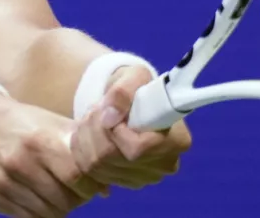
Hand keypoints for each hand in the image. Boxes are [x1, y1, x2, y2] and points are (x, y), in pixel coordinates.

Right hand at [0, 92, 107, 217]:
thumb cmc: (27, 124)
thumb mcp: (56, 125)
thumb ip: (84, 151)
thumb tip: (106, 189)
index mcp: (39, 140)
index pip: (76, 177)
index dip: (90, 185)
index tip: (91, 183)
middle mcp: (19, 162)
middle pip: (64, 200)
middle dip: (77, 198)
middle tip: (76, 189)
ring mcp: (3, 181)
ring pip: (48, 213)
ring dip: (60, 207)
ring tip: (58, 190)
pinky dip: (41, 211)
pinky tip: (40, 194)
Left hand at [69, 65, 191, 189]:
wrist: (129, 103)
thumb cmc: (138, 87)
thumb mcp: (134, 76)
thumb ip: (123, 90)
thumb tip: (110, 116)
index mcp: (177, 140)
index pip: (138, 148)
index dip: (116, 131)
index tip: (110, 111)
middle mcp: (165, 165)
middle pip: (113, 158)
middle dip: (95, 130)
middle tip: (94, 110)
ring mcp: (144, 177)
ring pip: (98, 166)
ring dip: (85, 138)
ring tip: (90, 119)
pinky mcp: (125, 182)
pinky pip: (91, 173)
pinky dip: (82, 151)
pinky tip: (88, 134)